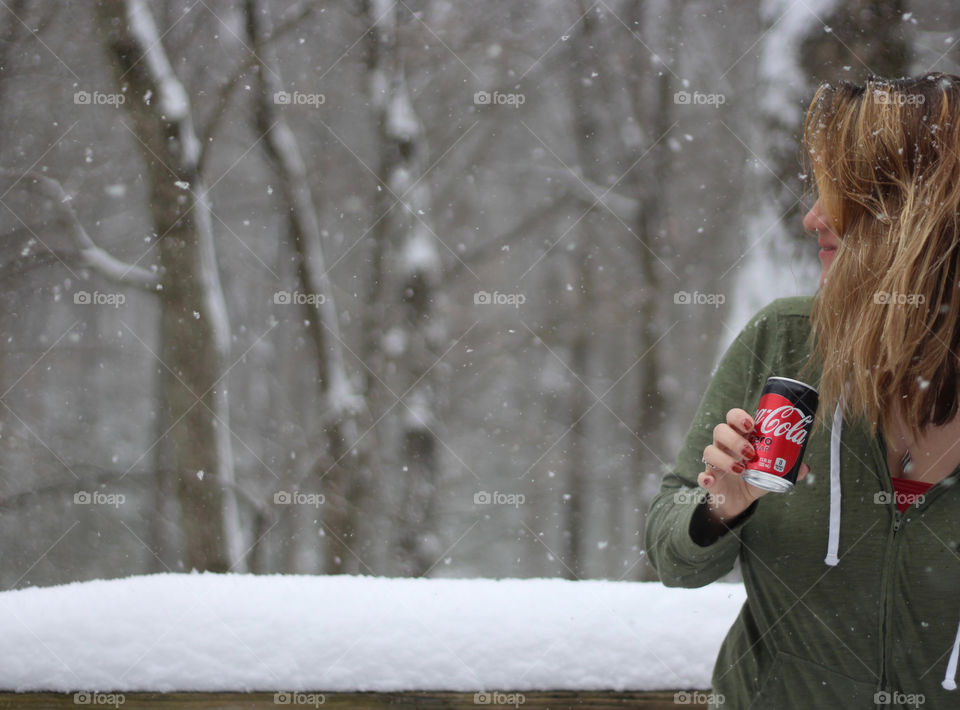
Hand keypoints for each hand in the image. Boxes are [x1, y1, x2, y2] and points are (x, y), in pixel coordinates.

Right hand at [697, 407, 809, 522]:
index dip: (739, 417)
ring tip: (740, 470)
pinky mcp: (709, 478)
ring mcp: (714, 461)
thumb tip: (805, 467)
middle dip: (735, 439)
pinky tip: (710, 480)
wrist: (740, 499)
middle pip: (720, 430)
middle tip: (750, 452)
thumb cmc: (754, 476)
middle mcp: (724, 445)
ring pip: (710, 451)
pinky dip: (705, 477)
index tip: (752, 425)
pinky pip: (702, 475)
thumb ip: (787, 467)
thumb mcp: (771, 471)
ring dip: (724, 459)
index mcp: (740, 436)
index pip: (733, 418)